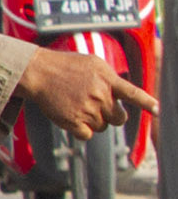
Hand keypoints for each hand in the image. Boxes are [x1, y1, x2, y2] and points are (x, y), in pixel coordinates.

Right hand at [17, 50, 153, 137]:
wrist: (38, 72)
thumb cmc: (64, 65)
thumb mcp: (93, 63)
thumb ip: (111, 78)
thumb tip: (123, 93)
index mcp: (108, 80)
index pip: (134, 94)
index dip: (148, 104)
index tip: (159, 111)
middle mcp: (101, 96)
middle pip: (119, 118)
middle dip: (111, 115)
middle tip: (97, 106)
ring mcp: (88, 110)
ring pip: (102, 127)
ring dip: (93, 120)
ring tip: (78, 105)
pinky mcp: (73, 121)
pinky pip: (87, 134)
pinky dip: (81, 129)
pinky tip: (72, 116)